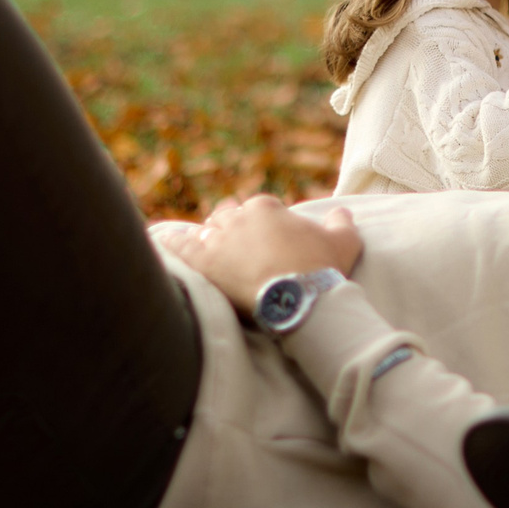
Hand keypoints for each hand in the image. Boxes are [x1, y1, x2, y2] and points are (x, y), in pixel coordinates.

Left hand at [154, 196, 361, 316]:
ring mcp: (218, 240)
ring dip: (207, 241)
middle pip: (227, 217)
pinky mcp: (201, 263)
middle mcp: (238, 218)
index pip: (256, 209)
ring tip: (206, 252)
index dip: (260, 225)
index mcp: (267, 207)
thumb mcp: (343, 241)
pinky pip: (179, 247)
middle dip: (230, 230)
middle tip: (236, 249)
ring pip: (205, 233)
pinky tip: (165, 243)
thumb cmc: (322, 269)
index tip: (265, 241)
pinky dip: (172, 244)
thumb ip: (341, 222)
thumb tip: (341, 212)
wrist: (300, 299)